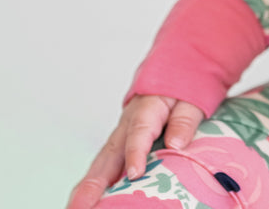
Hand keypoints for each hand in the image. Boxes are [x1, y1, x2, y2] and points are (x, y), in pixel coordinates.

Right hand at [66, 94, 203, 208]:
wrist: (173, 72)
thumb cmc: (182, 86)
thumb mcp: (192, 98)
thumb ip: (184, 119)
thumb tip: (176, 144)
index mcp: (147, 108)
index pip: (139, 132)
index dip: (136, 153)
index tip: (135, 173)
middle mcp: (128, 123)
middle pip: (110, 153)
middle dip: (95, 181)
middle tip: (82, 204)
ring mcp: (121, 134)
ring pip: (102, 162)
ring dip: (89, 185)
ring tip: (77, 207)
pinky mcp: (120, 143)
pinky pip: (107, 165)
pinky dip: (97, 183)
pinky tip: (91, 200)